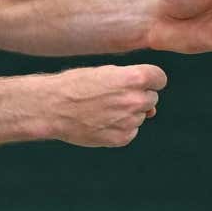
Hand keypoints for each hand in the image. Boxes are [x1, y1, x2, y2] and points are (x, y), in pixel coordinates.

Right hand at [46, 64, 165, 146]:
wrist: (51, 107)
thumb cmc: (74, 85)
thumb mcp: (103, 72)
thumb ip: (131, 83)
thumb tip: (152, 109)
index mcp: (133, 78)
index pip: (160, 78)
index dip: (149, 79)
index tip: (138, 82)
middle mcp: (136, 100)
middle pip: (151, 98)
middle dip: (136, 96)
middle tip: (111, 95)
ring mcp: (130, 121)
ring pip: (139, 115)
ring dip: (127, 113)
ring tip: (100, 108)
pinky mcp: (122, 138)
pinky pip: (131, 131)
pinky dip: (119, 127)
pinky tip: (100, 121)